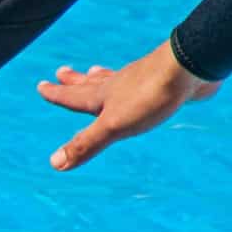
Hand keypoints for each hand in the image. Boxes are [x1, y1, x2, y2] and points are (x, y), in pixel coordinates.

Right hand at [37, 39, 219, 169]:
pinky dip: (135, 80)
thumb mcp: (114, 126)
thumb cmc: (150, 97)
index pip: (73, 96)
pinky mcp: (165, 81)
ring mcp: (142, 80)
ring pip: (115, 78)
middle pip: (91, 83)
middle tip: (62, 71)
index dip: (57, 94)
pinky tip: (142, 79)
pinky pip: (143, 80)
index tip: (42, 86)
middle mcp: (119, 85)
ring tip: (94, 71)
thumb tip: (54, 163)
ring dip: (101, 77)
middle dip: (74, 81)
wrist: (189, 68)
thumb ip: (86, 143)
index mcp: (103, 96)